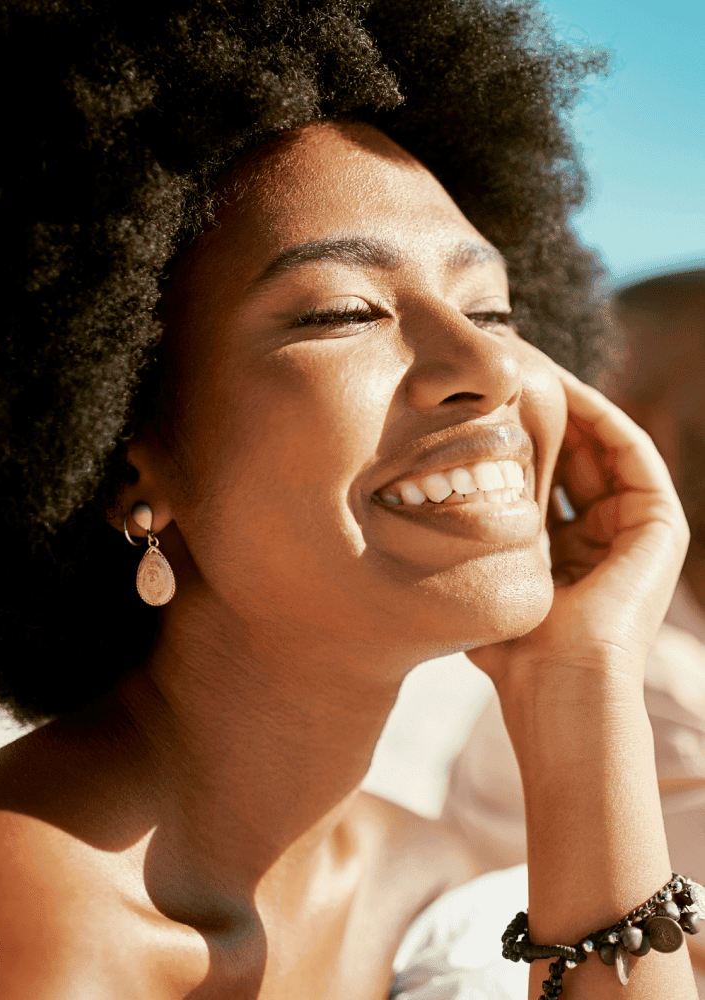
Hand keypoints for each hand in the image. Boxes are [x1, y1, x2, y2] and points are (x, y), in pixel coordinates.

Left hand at [469, 361, 688, 695]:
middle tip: (506, 373)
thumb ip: (469, 550)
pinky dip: (600, 417)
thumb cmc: (512, 648)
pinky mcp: (661, 522)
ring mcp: (634, 529)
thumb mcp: (485, 582)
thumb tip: (419, 515)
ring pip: (600, 446)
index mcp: (565, 553)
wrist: (559, 682)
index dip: (513, 440)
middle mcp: (603, 536)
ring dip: (569, 405)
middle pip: (573, 457)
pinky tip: (564, 391)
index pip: (542, 480)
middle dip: (540, 414)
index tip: (476, 405)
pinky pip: (630, 450)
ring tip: (531, 370)